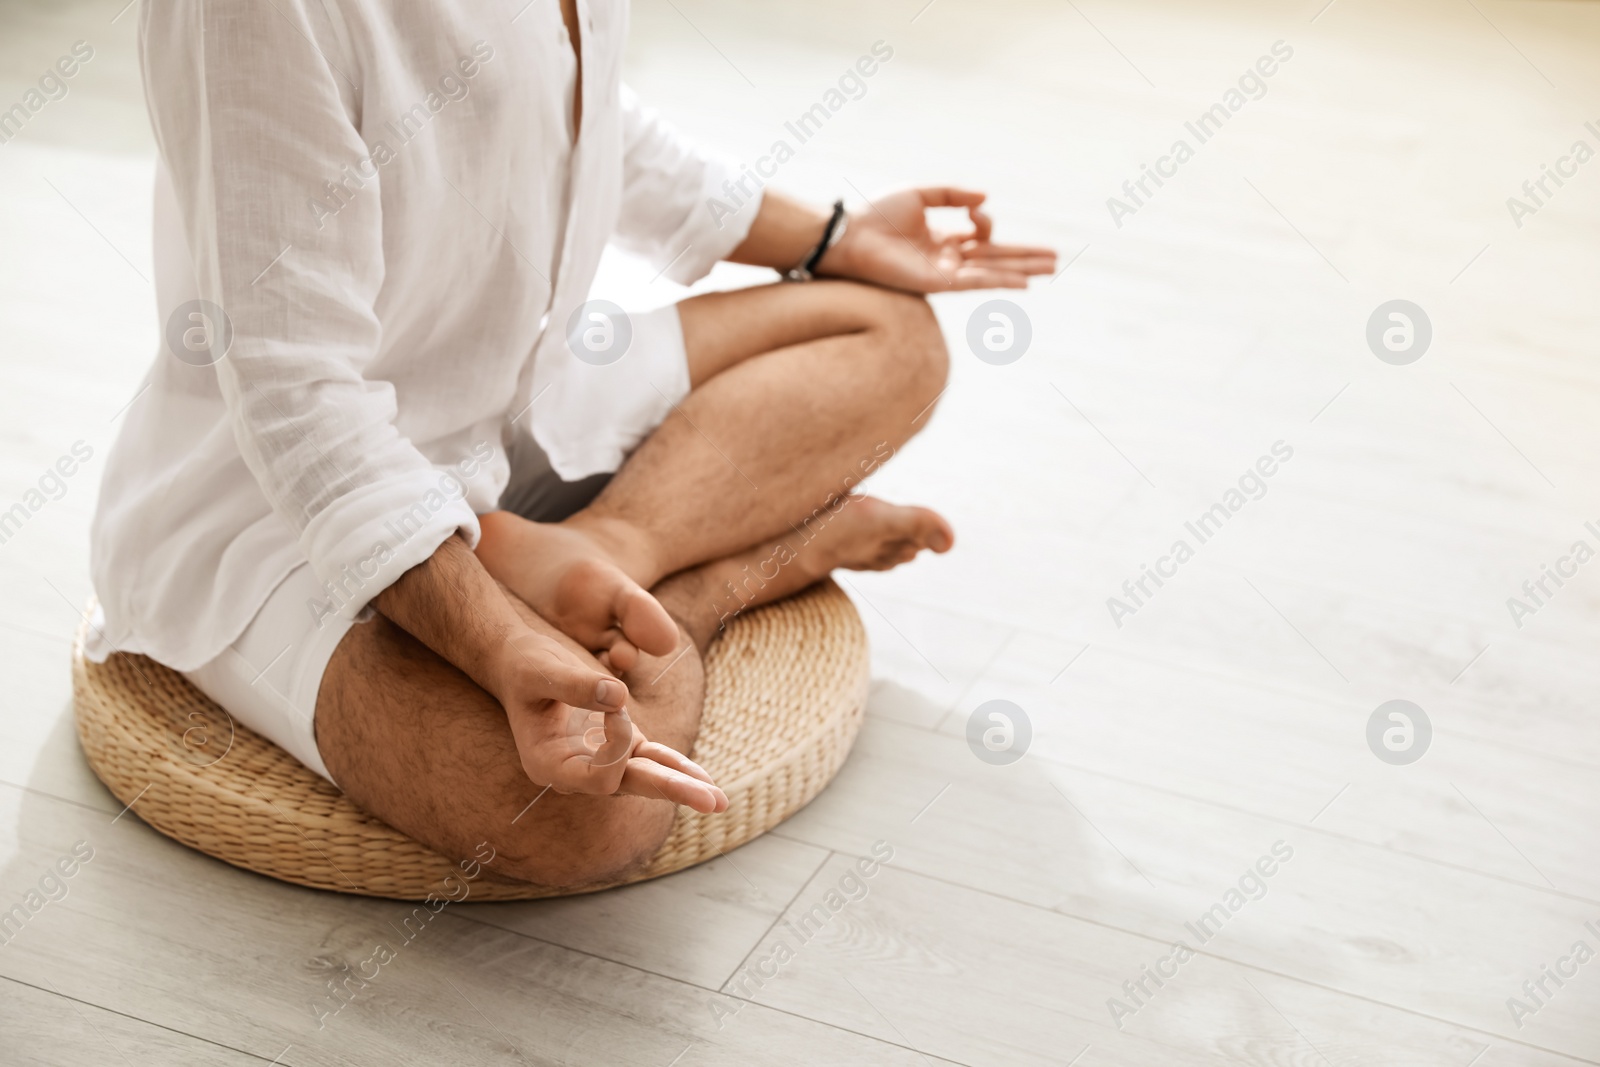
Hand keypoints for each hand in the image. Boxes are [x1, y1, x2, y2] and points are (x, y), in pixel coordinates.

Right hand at [492, 629, 728, 813]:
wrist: (522, 664)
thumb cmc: (524, 667)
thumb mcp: (541, 670)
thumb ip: (574, 684)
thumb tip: (618, 696)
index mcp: (550, 765)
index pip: (600, 775)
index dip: (618, 743)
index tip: (615, 702)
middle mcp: (576, 773)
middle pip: (629, 786)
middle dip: (673, 790)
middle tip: (712, 802)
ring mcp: (599, 760)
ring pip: (645, 777)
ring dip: (683, 785)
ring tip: (719, 800)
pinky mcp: (618, 745)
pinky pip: (652, 759)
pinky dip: (677, 766)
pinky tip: (705, 779)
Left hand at [817, 187, 1056, 292]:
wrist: (852, 235)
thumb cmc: (876, 215)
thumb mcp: (920, 194)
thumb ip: (953, 195)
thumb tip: (986, 200)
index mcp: (940, 239)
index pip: (979, 236)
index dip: (986, 222)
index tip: (975, 211)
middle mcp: (946, 259)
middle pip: (995, 257)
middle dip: (1025, 257)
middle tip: (1055, 258)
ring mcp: (945, 273)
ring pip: (993, 271)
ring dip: (1023, 269)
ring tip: (1051, 268)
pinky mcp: (938, 284)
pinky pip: (977, 283)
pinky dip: (1000, 281)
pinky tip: (1025, 283)